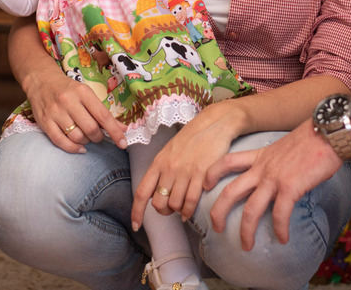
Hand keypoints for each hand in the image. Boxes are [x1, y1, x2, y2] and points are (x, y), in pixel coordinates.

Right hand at [22, 65, 127, 153]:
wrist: (41, 80)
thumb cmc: (68, 89)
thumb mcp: (87, 94)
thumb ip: (103, 112)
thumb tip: (122, 129)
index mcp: (83, 92)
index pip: (103, 116)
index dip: (115, 131)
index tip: (123, 143)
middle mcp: (68, 101)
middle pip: (90, 128)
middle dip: (98, 137)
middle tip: (98, 135)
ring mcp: (55, 112)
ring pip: (76, 137)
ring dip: (86, 142)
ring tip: (85, 136)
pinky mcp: (44, 122)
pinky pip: (60, 141)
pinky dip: (73, 148)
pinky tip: (79, 148)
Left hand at [130, 102, 239, 228]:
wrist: (214, 125)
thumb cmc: (192, 138)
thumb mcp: (170, 151)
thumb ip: (161, 170)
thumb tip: (154, 192)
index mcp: (158, 163)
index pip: (142, 192)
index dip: (137, 211)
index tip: (136, 225)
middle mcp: (169, 168)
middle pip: (159, 204)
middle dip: (164, 212)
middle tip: (171, 209)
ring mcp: (185, 172)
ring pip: (175, 205)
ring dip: (178, 211)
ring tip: (183, 208)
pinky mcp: (201, 174)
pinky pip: (191, 201)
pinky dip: (188, 212)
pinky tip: (189, 213)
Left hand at [204, 119, 343, 250]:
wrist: (328, 133)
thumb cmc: (312, 138)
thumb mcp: (284, 147)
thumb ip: (276, 161)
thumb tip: (279, 174)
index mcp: (260, 156)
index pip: (227, 161)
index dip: (212, 173)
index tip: (205, 185)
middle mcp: (262, 168)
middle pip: (230, 191)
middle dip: (218, 213)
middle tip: (216, 228)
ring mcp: (274, 178)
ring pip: (250, 209)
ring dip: (246, 231)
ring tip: (247, 246)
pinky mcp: (290, 187)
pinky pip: (279, 214)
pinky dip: (280, 229)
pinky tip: (283, 239)